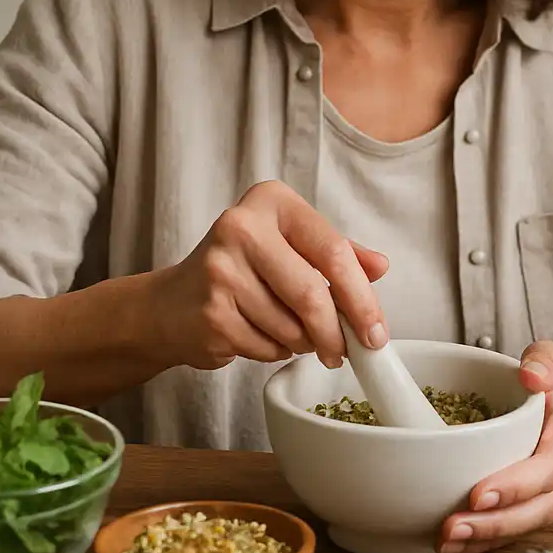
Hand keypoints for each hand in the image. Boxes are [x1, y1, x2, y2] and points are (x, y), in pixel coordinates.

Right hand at [157, 179, 389, 370]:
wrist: (172, 304)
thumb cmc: (241, 269)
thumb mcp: (290, 245)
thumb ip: (335, 252)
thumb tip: (380, 266)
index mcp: (271, 201)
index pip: (332, 250)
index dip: (361, 297)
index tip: (377, 330)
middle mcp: (241, 226)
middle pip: (312, 293)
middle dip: (337, 332)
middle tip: (347, 351)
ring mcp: (220, 270)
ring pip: (291, 327)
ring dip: (304, 343)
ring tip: (292, 334)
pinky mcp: (210, 312)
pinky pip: (267, 347)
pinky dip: (276, 351)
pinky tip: (261, 336)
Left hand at [436, 340, 552, 552]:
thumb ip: (545, 361)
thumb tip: (530, 374)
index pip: (548, 468)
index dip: (516, 485)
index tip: (477, 494)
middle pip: (538, 508)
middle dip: (495, 523)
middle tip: (452, 526)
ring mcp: (552, 492)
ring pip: (525, 524)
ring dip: (485, 537)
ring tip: (445, 541)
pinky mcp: (533, 503)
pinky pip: (512, 528)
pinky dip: (483, 540)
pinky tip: (452, 544)